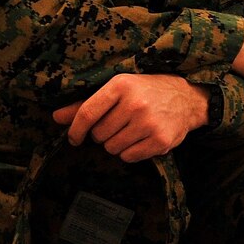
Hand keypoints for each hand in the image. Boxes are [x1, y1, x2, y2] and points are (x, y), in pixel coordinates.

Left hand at [53, 74, 207, 161]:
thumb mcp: (117, 88)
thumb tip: (56, 117)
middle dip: (102, 134)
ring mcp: (148, 123)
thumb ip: (86, 104)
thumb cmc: (146, 91)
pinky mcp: (160, 141)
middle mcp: (134, 103)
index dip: (75, 130)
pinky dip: (130, 152)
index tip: (74, 138)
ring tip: (130, 130)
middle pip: (98, 134)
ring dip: (116, 144)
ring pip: (112, 148)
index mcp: (120, 86)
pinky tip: (140, 139)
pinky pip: (128, 157)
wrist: (187, 98)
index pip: (87, 113)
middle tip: (117, 124)